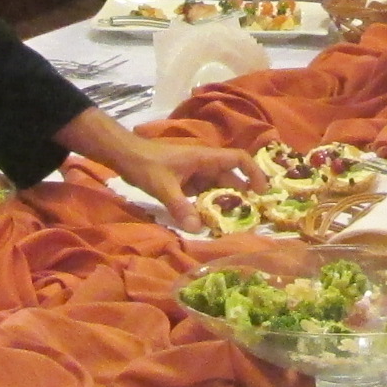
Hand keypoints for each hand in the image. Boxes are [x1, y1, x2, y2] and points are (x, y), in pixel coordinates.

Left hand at [56, 110, 253, 226]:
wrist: (124, 156)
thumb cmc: (146, 164)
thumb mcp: (163, 186)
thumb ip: (180, 207)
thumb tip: (197, 230)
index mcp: (205, 158)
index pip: (238, 160)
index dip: (254, 173)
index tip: (262, 193)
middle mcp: (204, 165)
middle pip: (230, 180)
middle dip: (239, 198)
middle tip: (247, 220)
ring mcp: (195, 174)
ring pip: (216, 190)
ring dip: (222, 205)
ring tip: (230, 226)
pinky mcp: (185, 183)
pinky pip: (203, 195)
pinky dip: (207, 208)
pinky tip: (207, 223)